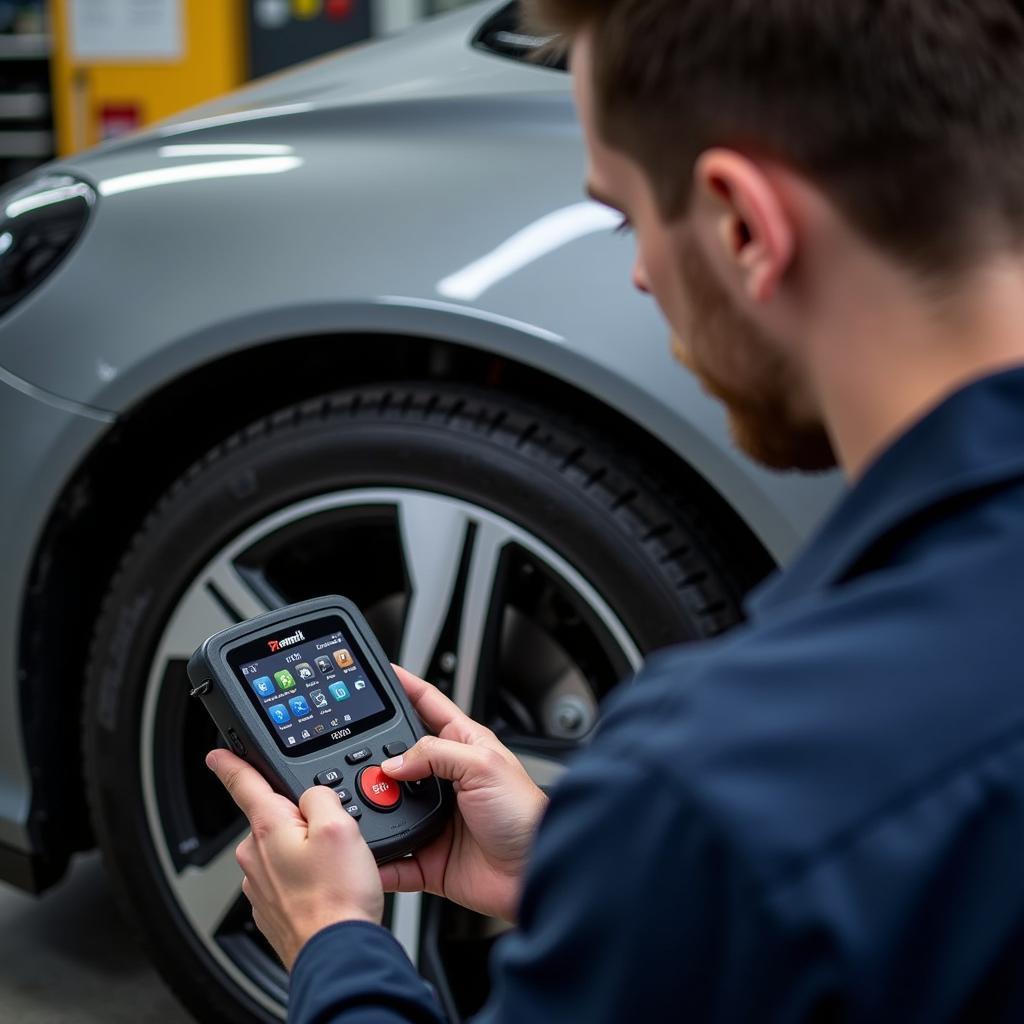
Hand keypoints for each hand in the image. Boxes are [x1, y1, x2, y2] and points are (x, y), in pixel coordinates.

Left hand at [206, 748, 382, 970]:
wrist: (337, 954)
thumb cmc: (337, 897)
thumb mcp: (341, 826)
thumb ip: (321, 796)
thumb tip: (313, 795)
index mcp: (267, 828)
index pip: (242, 783)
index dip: (231, 762)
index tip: (218, 753)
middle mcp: (255, 856)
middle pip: (276, 817)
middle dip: (303, 819)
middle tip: (335, 837)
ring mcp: (261, 884)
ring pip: (286, 848)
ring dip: (309, 851)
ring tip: (338, 870)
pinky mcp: (273, 907)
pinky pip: (290, 877)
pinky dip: (309, 877)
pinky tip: (330, 887)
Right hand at [378, 667, 548, 922]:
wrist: (535, 873)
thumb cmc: (526, 815)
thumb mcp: (485, 766)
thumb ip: (437, 753)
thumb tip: (395, 761)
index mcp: (464, 746)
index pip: (428, 705)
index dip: (405, 686)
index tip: (380, 672)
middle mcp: (447, 780)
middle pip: (400, 758)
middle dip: (376, 755)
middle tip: (351, 754)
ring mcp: (436, 819)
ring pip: (391, 806)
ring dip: (373, 806)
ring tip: (357, 803)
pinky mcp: (429, 856)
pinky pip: (395, 858)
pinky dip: (379, 858)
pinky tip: (367, 853)